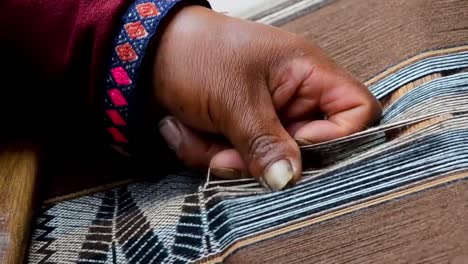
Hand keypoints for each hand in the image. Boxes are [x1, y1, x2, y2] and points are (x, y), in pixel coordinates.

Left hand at [153, 5, 380, 189]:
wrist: (149, 54)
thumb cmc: (197, 52)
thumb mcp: (232, 97)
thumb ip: (264, 142)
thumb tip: (287, 180)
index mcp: (307, 74)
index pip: (357, 111)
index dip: (338, 138)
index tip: (296, 147)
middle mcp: (294, 99)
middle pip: (306, 150)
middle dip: (260, 158)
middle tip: (226, 152)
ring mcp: (267, 119)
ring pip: (265, 163)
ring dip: (224, 156)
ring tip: (195, 130)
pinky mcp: (242, 134)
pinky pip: (237, 162)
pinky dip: (208, 153)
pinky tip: (186, 130)